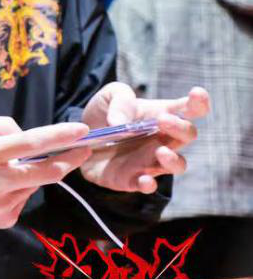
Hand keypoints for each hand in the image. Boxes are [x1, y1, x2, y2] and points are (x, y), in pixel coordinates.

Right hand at [0, 112, 91, 231]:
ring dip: (32, 174)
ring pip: (34, 184)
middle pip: (46, 171)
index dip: (58, 136)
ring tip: (7, 172)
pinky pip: (22, 200)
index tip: (81, 130)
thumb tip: (24, 134)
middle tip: (82, 150)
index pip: (30, 143)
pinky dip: (18, 190)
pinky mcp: (4, 220)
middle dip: (69, 159)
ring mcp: (2, 203)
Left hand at [80, 84, 208, 193]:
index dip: (198, 102)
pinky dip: (148, 184)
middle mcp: (163, 139)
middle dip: (180, 127)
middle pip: (188, 134)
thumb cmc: (103, 114)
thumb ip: (120, 99)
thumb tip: (121, 122)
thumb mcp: (108, 96)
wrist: (79, 139)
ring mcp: (151, 160)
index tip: (197, 93)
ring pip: (178, 164)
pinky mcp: (133, 178)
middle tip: (163, 120)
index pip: (189, 109)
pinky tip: (144, 180)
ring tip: (160, 151)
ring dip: (173, 160)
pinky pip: (148, 185)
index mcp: (161, 115)